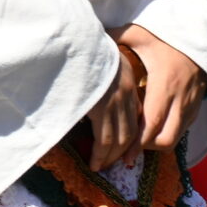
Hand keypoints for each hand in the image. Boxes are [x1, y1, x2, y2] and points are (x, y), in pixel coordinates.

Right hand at [85, 45, 139, 170]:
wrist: (72, 40)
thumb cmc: (77, 46)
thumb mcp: (97, 55)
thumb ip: (100, 72)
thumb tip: (92, 90)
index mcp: (126, 77)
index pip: (135, 113)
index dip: (131, 132)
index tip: (124, 147)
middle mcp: (125, 91)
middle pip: (131, 130)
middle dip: (122, 151)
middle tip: (112, 163)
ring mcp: (114, 101)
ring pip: (120, 139)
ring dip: (110, 156)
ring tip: (101, 166)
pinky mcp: (100, 109)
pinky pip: (105, 139)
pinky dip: (100, 154)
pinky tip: (94, 162)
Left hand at [112, 23, 206, 157]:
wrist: (200, 37)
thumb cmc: (165, 36)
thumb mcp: (139, 33)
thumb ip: (114, 37)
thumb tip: (89, 38)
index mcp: (164, 83)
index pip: (151, 122)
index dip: (137, 142)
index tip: (122, 153)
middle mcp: (180, 98)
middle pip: (165, 138)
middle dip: (145, 148)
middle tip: (126, 149)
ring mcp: (191, 105)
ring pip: (176, 138)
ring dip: (156, 144)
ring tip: (136, 144)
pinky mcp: (196, 107)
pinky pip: (182, 130)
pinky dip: (167, 135)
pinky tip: (150, 133)